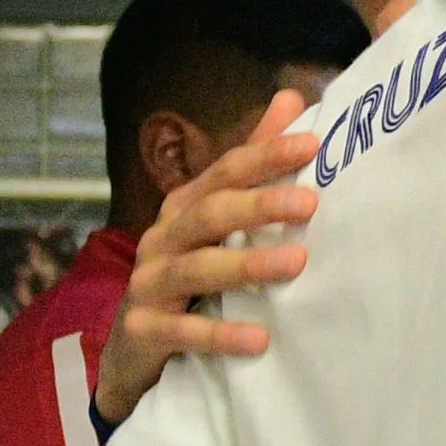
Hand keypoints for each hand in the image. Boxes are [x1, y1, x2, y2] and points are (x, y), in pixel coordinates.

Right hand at [95, 89, 322, 423]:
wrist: (133, 347)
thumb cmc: (187, 272)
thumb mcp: (216, 219)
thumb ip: (251, 163)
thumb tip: (289, 99)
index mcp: (184, 207)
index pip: (225, 172)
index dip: (265, 155)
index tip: (312, 145)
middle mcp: (162, 238)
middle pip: (209, 214)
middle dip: (258, 205)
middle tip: (310, 204)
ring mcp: (148, 284)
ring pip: (196, 268)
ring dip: (247, 264)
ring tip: (296, 263)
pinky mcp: (144, 330)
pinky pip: (182, 330)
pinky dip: (220, 334)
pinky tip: (259, 339)